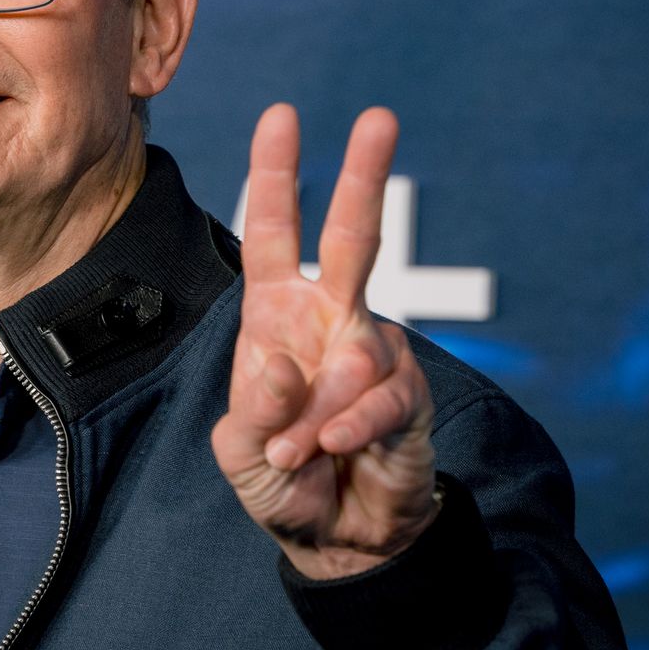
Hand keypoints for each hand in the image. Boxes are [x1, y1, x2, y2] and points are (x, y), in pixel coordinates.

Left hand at [211, 104, 439, 578]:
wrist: (336, 534)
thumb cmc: (279, 475)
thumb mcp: (239, 447)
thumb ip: (253, 410)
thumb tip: (279, 363)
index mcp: (276, 314)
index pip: (275, 232)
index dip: (276, 176)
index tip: (283, 115)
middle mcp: (329, 318)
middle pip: (355, 235)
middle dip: (365, 176)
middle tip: (380, 117)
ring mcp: (373, 351)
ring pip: (358, 350)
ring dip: (320, 411)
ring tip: (303, 450)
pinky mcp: (409, 393)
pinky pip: (380, 399)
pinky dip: (350, 429)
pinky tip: (338, 449)